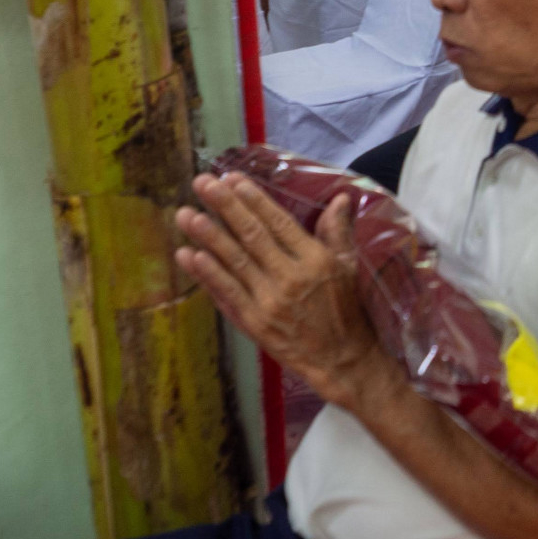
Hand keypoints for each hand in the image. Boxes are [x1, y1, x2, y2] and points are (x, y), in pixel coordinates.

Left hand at [175, 173, 389, 408]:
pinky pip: (226, 293)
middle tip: (202, 183)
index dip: (253, 200)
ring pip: (233, 262)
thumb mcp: (350, 266)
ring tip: (187, 214)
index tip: (232, 179)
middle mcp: (290, 277)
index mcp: (315, 260)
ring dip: (207, 236)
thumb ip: (339, 231)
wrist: (341, 359)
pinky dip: (207, 274)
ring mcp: (268, 301)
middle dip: (224, 207)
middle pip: (251, 235)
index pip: (278, 222)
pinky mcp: (254, 323)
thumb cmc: (346, 310)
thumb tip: (340, 198)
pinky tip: (189, 255)